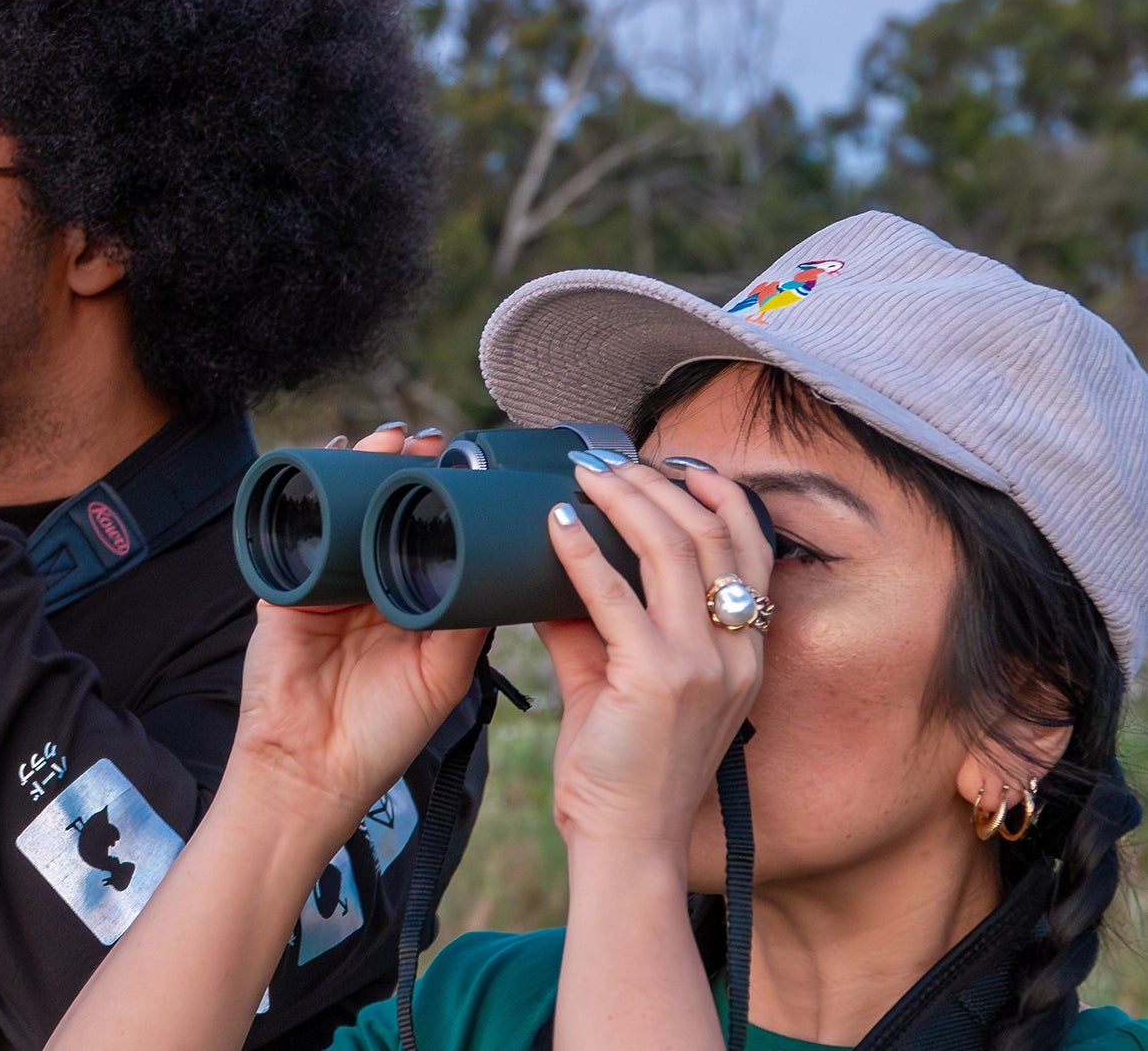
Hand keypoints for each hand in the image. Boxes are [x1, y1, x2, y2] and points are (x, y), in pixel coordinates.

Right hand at [230, 424, 489, 833]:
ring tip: (386, 438)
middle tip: (427, 440)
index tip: (466, 464)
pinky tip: (324, 462)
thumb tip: (502, 563)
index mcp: (410, 607)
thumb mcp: (443, 674)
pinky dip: (306, 495)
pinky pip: (293, 533)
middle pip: (384, 512)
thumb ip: (468, 621)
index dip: (444, 498)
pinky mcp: (285, 591)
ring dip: (361, 469)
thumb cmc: (381, 735)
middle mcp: (368, 590)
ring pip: (343, 512)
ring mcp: (326, 587)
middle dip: (403, 469)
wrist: (312, 770)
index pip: (429, 537)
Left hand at [538, 458, 770, 857]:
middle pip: (713, 535)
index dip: (717, 496)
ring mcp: (703, 665)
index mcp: (745, 654)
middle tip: (606, 462)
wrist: (627, 846)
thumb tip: (555, 565)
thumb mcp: (620, 684)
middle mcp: (737, 653)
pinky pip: (616, 597)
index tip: (673, 465)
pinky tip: (556, 526)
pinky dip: (584, 553)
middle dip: (659, 485)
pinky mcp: (658, 679)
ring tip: (583, 476)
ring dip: (625, 500)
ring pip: (675, 548)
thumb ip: (594, 624)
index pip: (751, 549)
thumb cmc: (623, 773)